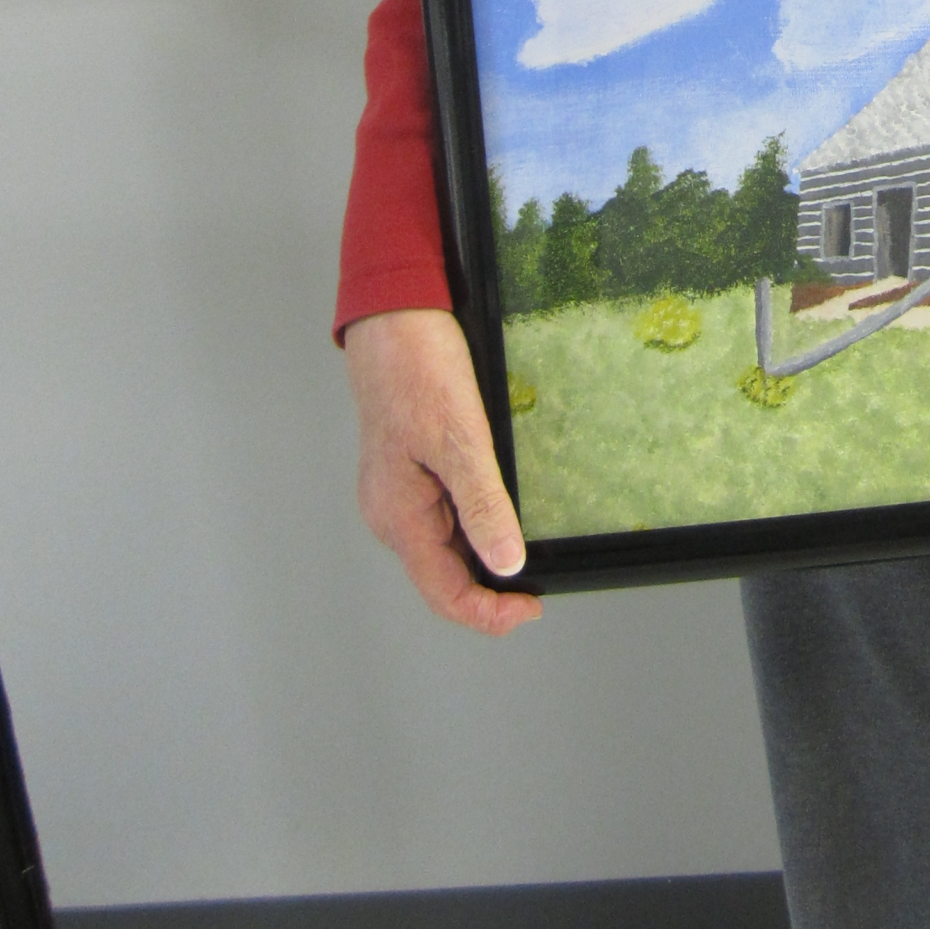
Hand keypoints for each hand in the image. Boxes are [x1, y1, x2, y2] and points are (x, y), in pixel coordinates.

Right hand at [343, 308, 542, 632]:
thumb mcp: (460, 437)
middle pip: (442, 578)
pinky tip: (500, 513)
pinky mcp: (408, 470)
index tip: (532, 607)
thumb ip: (482, 505)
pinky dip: (473, 527)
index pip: (443, 593)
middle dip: (489, 591)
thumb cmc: (417, 369)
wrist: (391, 315)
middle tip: (537, 584)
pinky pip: (442, 516)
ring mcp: (397, 492)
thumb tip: (506, 564)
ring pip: (442, 549)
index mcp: (397, 515)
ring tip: (525, 555)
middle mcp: (392, 513)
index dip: (488, 614)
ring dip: (481, 560)